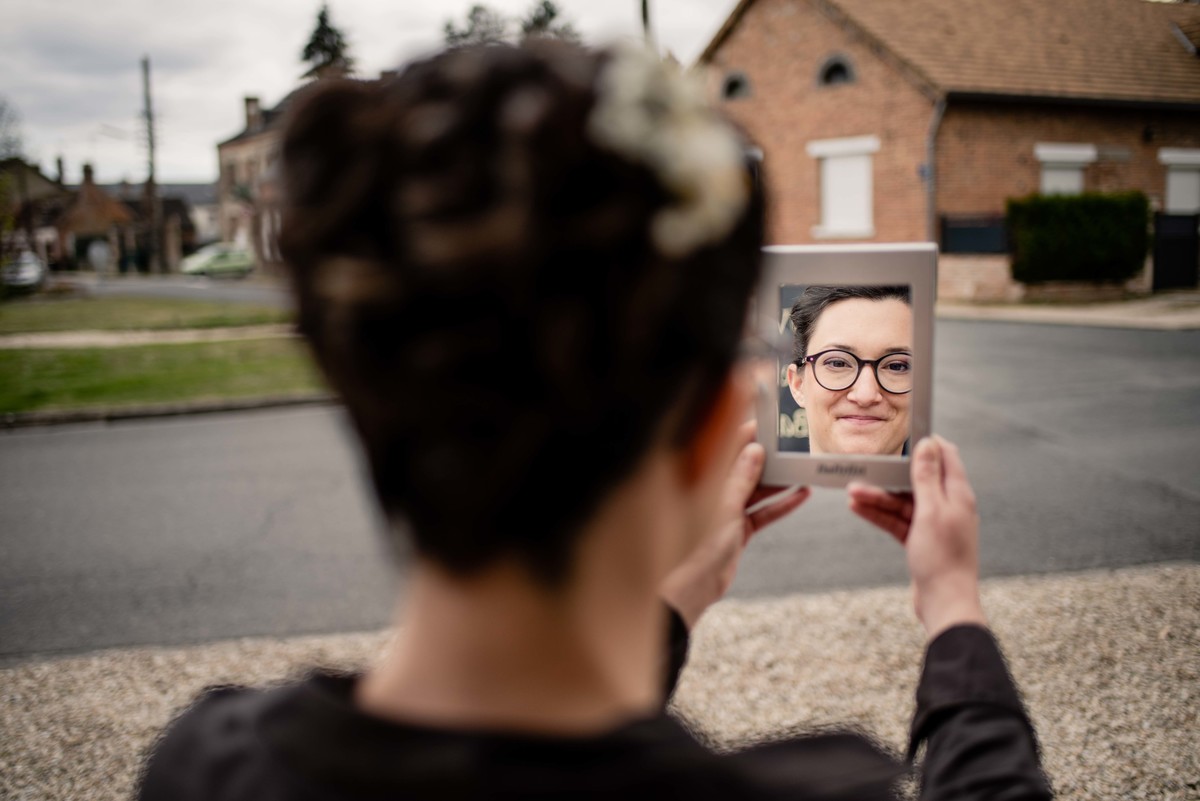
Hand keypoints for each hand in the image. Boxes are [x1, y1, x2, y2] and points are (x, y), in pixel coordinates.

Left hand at [660, 421, 809, 627]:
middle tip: (793, 443)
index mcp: (702, 479)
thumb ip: (741, 478)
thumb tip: (756, 450)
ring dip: (779, 481)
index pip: (726, 448)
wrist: (693, 587)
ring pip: (757, 489)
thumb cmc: (698, 544)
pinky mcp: (738, 530)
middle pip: (744, 466)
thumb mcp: (724, 506)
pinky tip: (802, 495)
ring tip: (804, 468)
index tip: (768, 422)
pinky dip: (781, 505)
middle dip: (768, 456)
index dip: (746, 433)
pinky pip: (763, 512)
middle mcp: (713, 491)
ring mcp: (726, 510)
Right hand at [848, 435, 985, 639]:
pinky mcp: (920, 540)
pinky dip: (879, 514)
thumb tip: (928, 443)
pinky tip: (858, 508)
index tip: (902, 434)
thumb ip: (927, 476)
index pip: (945, 456)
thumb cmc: (943, 558)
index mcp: (957, 494)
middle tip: (865, 467)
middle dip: (888, 475)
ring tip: (851, 492)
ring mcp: (933, 524)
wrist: (944, 603)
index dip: (926, 443)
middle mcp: (947, 506)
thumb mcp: (931, 511)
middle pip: (916, 480)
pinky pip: (896, 520)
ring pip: (901, 502)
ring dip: (877, 497)